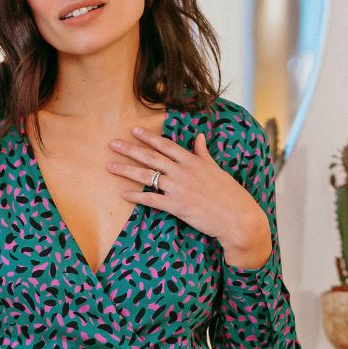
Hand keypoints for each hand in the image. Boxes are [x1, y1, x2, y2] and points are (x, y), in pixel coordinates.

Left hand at [106, 124, 272, 267]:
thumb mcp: (217, 169)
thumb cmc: (230, 194)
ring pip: (148, 176)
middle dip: (130, 149)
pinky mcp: (177, 207)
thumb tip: (199, 137)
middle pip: (152, 157)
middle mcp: (183, 172)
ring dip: (127, 171)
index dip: (149, 137)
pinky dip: (136, 196)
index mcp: (193, 161)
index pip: (166, 145)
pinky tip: (123, 193)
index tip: (134, 130)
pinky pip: (151, 199)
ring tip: (110, 166)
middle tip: (112, 143)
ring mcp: (179, 189)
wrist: (237, 218)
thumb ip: (203, 153)